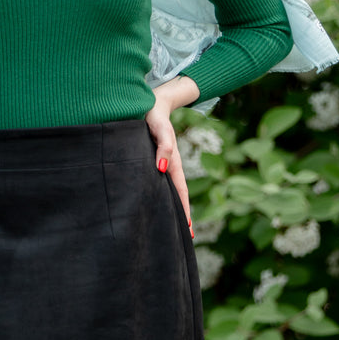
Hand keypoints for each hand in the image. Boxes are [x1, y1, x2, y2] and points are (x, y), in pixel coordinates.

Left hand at [145, 75, 199, 230]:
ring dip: (171, 208)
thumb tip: (161, 168)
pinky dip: (160, 197)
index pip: (179, 190)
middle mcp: (167, 165)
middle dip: (181, 216)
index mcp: (171, 160)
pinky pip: (157, 183)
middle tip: (186, 238)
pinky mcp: (151, 160)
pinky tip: (157, 206)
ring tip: (173, 228)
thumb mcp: (157, 126)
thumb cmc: (152, 112)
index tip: (187, 229)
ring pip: (167, 191)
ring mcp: (160, 163)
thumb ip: (163, 144)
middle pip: (176, 195)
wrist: (150, 100)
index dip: (183, 210)